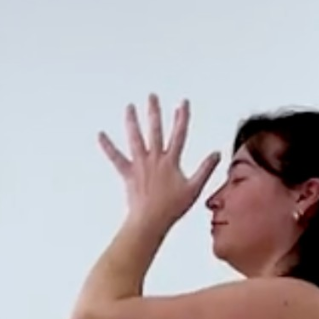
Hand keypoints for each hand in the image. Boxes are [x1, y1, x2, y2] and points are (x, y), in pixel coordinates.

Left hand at [99, 95, 219, 228]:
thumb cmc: (172, 208)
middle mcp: (155, 159)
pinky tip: (101, 135)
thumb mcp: (194, 188)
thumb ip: (206, 169)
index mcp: (170, 161)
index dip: (182, 117)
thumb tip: (217, 154)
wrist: (150, 221)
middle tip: (152, 97)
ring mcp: (140, 165)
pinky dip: (108, 146)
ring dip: (132, 122)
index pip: (179, 134)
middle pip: (155, 130)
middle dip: (154, 112)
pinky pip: (116, 158)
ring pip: (135, 138)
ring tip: (130, 107)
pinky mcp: (128, 173)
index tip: (182, 103)